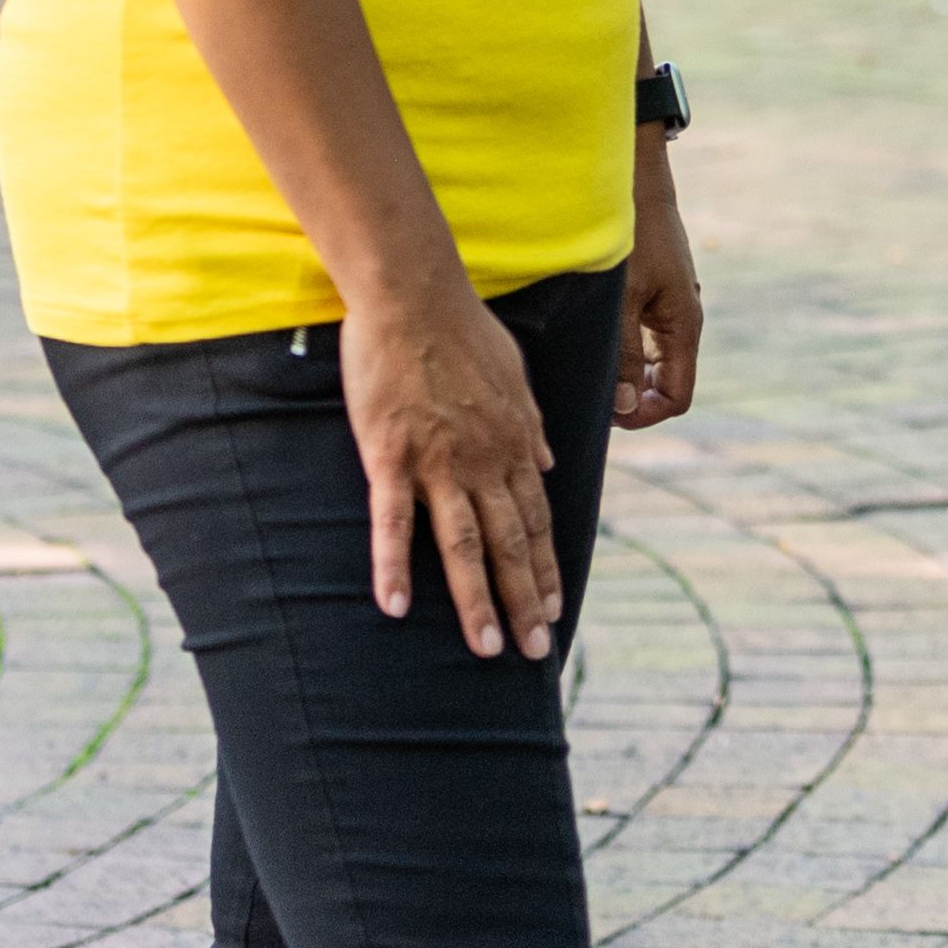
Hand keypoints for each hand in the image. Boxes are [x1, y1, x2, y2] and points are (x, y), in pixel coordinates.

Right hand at [342, 274, 562, 659]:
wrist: (415, 294)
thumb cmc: (464, 329)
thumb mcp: (516, 375)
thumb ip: (532, 425)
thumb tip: (549, 461)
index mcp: (515, 443)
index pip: (538, 518)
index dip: (547, 566)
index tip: (556, 608)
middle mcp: (485, 461)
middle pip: (510, 543)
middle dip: (526, 600)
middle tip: (535, 652)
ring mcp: (438, 462)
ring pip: (462, 544)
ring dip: (477, 601)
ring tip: (487, 649)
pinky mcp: (390, 456)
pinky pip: (393, 521)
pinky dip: (394, 566)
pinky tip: (396, 607)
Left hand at [618, 133, 703, 430]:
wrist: (637, 181)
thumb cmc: (633, 237)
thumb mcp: (622, 301)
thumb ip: (623, 355)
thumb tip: (623, 408)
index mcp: (683, 327)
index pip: (676, 397)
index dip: (644, 415)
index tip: (607, 414)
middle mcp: (681, 322)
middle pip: (664, 384)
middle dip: (632, 398)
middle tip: (591, 394)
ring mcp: (669, 308)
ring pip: (652, 362)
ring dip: (625, 374)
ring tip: (587, 369)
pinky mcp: (655, 293)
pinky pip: (644, 338)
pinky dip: (623, 351)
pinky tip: (592, 341)